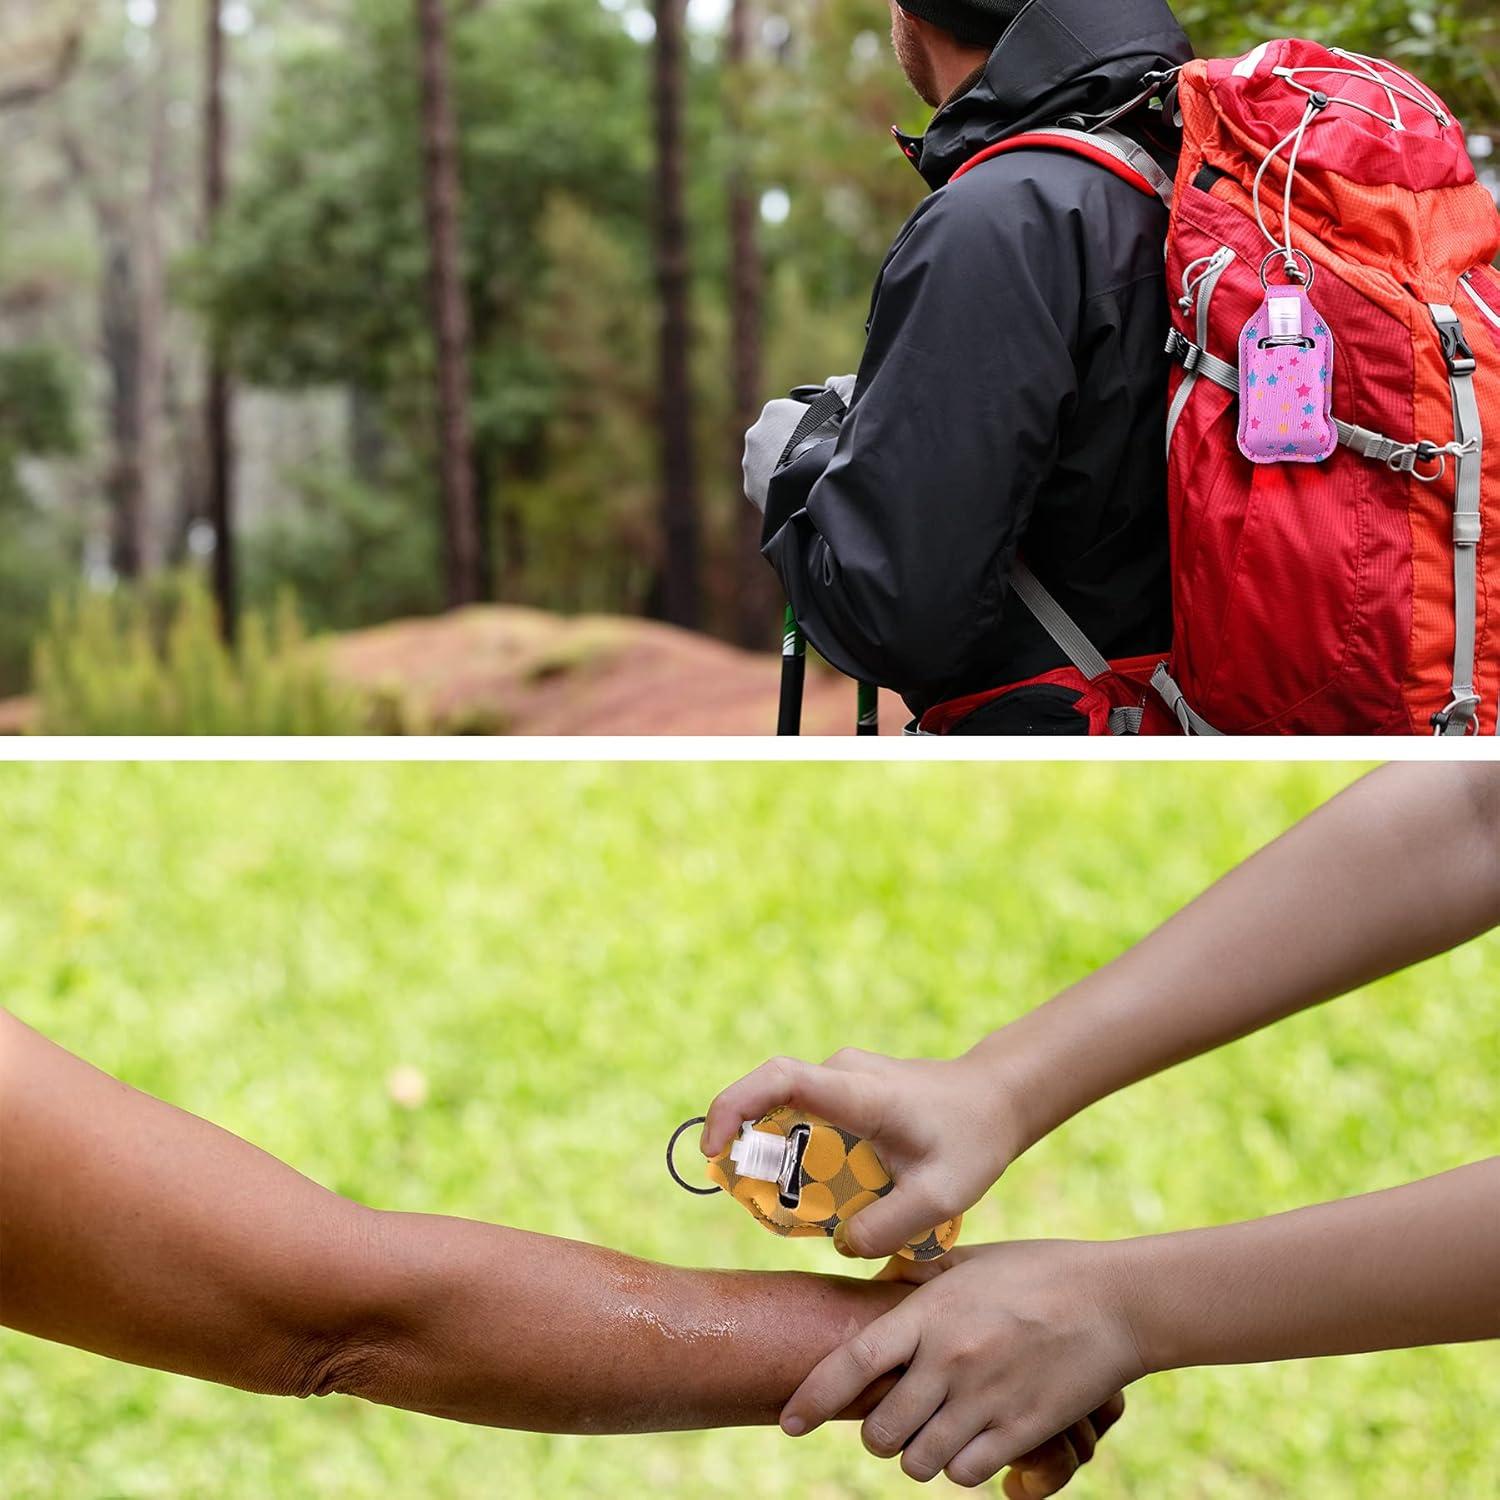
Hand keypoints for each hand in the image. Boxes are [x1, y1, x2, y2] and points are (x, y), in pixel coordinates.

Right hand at [700, 1047, 1020, 1257]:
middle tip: (759, 1204)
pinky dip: (800, 1152)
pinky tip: (829, 1189)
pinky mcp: (844, 1087)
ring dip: (780, 1156)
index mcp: (861, 1092)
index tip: (714, 1147)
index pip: (782, 1079)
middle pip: (771, 1099)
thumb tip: (840, 1243)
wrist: (996, 1097)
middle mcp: (842, 1072)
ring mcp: (842, 1075)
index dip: (735, 1105)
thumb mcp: (943, 1196)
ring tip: (806, 1205)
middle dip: (750, 1149)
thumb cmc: (973, 1140)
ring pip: (788, 1111)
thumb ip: (890, 1226)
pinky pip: (805, 1116)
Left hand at [741, 376, 856, 511]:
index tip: (819, 439)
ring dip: (779, 468)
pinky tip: (792, 493)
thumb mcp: (839, 411)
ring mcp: (749, 461)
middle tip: (810, 460)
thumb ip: (839, 392)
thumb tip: (833, 382)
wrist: (809, 483)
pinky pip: (763, 486)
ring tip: (801, 480)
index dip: (807, 428)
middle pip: (775, 439)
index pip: (790, 416)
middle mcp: (754, 432)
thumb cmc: (828, 445)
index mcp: (774, 410)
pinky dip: (775, 488)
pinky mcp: (749, 486)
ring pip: (766, 464)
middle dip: (788, 447)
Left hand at [781, 1242, 1143, 1491]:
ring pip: (918, 1462)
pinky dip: (961, 1467)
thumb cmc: (1038, 1270)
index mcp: (930, 1314)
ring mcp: (985, 1400)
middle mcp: (949, 1361)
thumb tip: (877, 1287)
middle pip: (879, 1431)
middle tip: (895, 1418)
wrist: (1114, 1301)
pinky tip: (971, 1443)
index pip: (853, 1362)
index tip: (788, 1422)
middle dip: (878, 1433)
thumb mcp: (968, 1261)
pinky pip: (966, 1473)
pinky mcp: (1021, 1431)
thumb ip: (919, 1280)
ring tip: (934, 1431)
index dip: (812, 1397)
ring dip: (918, 1454)